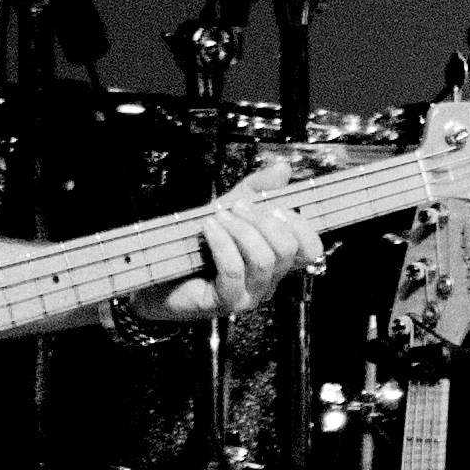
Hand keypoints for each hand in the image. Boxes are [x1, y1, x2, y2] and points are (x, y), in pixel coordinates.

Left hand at [127, 162, 328, 323]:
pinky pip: (234, 270)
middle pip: (288, 249)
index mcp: (276, 261)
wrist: (159, 275)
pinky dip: (221, 243)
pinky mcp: (227, 302)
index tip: (275, 207)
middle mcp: (270, 280)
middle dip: (263, 221)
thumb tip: (283, 168)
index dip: (300, 225)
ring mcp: (250, 294)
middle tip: (237, 208)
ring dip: (241, 230)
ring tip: (218, 216)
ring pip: (264, 260)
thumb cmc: (196, 246)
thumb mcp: (229, 209)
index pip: (311, 248)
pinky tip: (208, 228)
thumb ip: (257, 189)